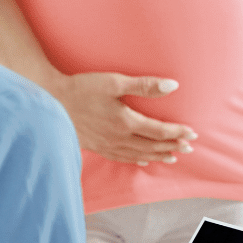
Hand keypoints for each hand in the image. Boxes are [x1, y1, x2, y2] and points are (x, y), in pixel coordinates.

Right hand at [51, 72, 195, 164]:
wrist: (51, 102)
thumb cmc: (82, 88)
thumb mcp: (114, 82)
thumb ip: (145, 85)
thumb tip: (173, 86)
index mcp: (126, 122)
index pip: (159, 131)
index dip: (177, 133)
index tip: (192, 134)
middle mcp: (119, 138)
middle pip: (152, 146)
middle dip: (172, 147)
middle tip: (189, 148)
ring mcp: (107, 145)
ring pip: (139, 155)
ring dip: (158, 156)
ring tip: (173, 158)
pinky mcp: (97, 147)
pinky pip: (122, 158)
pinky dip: (137, 160)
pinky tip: (143, 160)